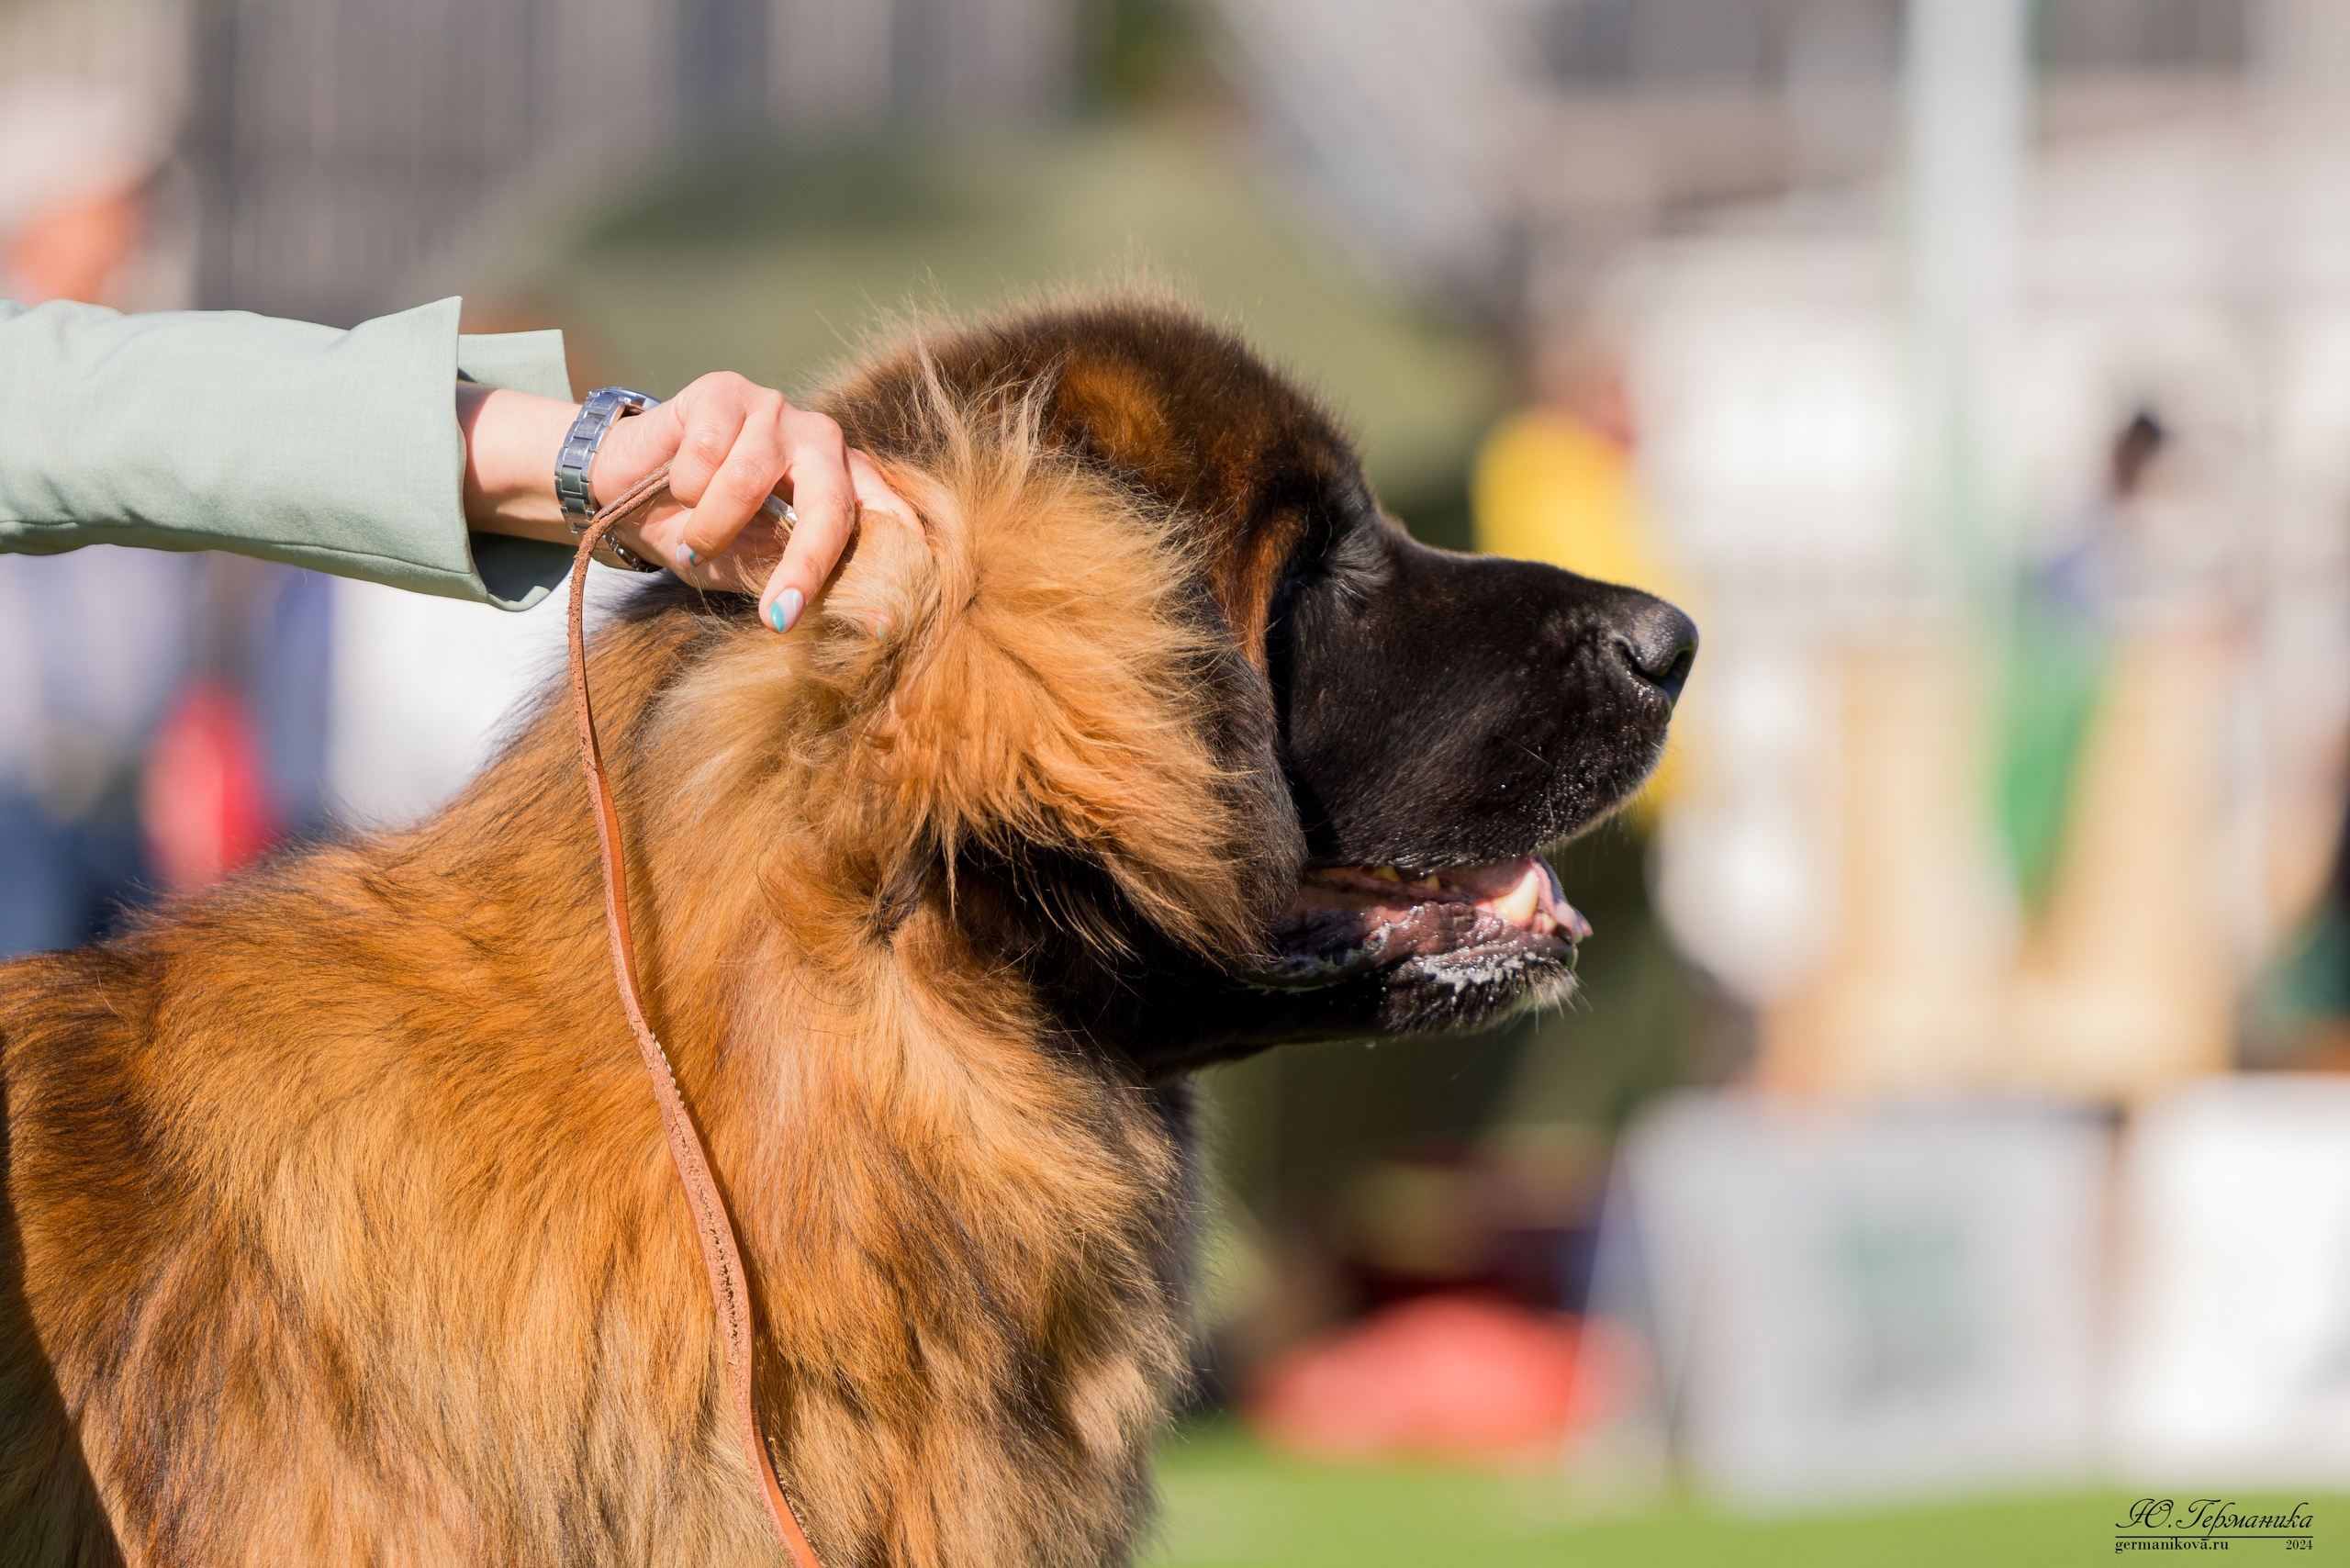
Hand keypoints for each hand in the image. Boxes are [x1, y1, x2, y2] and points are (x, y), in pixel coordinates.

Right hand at [458, 377, 917, 632]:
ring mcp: (774, 410)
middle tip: (781, 616)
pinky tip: (676, 484)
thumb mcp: (750, 565)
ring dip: (712, 527)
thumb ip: (796, 576)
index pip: (884, 518)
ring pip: (749, 479)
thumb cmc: (699, 532)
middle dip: (805, 565)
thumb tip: (857, 617)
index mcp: (842, 483)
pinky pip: (705, 453)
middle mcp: (820, 440)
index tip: (884, 626)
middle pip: (830, 501)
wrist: (622, 491)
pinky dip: (683, 486)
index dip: (891, 566)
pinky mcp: (725, 391)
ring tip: (694, 542)